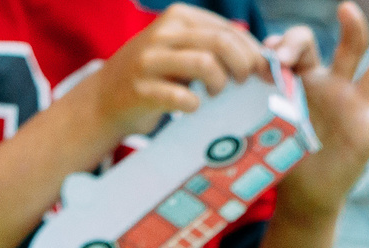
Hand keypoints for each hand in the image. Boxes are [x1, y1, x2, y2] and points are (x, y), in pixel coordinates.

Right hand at [82, 3, 268, 148]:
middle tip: (243, 84)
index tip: (265, 74)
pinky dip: (194, 105)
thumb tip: (260, 57)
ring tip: (216, 94)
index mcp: (178, 18)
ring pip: (205, 64)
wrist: (104, 99)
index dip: (253, 53)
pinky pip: (181, 96)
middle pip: (221, 43)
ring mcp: (151, 61)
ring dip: (220, 84)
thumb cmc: (154, 76)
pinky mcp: (142, 90)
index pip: (228, 30)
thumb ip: (212, 47)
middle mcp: (164, 33)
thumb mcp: (180, 49)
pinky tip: (193, 108)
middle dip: (243, 66)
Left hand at [268, 6, 368, 222]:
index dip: (291, 45)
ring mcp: (356, 111)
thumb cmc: (286, 151)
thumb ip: (266, 99)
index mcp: (310, 78)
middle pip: (350, 48)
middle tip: (346, 8)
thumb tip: (259, 75)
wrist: (304, 192)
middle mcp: (337, 87)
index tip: (275, 55)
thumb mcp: (270, 122)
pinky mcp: (367, 138)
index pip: (306, 46)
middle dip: (350, 28)